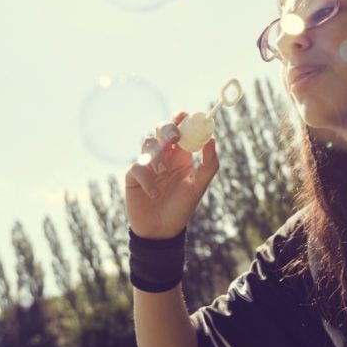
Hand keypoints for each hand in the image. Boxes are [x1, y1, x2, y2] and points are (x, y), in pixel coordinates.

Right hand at [125, 112, 219, 239]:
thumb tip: (213, 139)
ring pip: (148, 142)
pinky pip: (137, 166)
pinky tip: (155, 194)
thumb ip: (209, 164)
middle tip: (175, 137)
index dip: (182, 119)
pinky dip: (147, 178)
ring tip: (164, 173)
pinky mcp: (134, 175)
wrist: (161, 231)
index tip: (186, 115)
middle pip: (162, 129)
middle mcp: (165, 156)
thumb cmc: (182, 207)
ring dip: (157, 155)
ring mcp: (148, 164)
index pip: (181, 129)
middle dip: (167, 128)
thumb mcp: (199, 186)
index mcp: (182, 155)